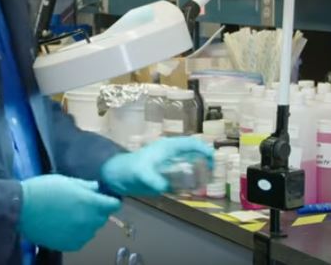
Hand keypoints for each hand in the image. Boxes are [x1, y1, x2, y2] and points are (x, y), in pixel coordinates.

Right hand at [18, 174, 121, 251]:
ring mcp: (79, 235)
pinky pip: (82, 239)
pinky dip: (78, 233)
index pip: (114, 205)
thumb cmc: (43, 190)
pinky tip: (65, 225)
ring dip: (88, 222)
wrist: (21, 209)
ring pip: (93, 229)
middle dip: (98, 210)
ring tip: (71, 215)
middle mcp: (88, 220)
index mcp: (90, 202)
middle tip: (83, 204)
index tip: (105, 198)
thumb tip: (97, 188)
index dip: (111, 200)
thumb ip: (86, 186)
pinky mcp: (69, 245)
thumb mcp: (66, 180)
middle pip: (103, 217)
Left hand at [100, 136, 214, 195]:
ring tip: (206, 179)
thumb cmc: (129, 170)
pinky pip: (184, 171)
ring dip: (199, 168)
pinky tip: (193, 186)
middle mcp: (171, 152)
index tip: (212, 160)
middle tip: (212, 172)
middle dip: (205, 159)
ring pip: (190, 160)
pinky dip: (191, 177)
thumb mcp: (141, 174)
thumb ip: (152, 180)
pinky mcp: (166, 171)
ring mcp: (169, 161)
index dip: (204, 149)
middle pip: (194, 150)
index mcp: (168, 147)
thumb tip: (163, 187)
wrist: (118, 176)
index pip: (191, 143)